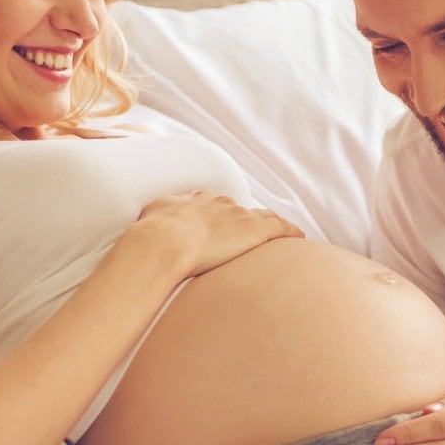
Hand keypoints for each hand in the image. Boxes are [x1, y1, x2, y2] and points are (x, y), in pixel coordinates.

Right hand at [117, 191, 303, 278]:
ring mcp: (238, 215)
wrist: (163, 242)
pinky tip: (299, 238)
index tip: (223, 226)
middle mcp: (219, 203)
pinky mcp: (254, 230)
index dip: (219, 217)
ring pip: (262, 217)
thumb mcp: (148, 220)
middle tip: (250, 234)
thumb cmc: (150, 237)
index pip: (213, 205)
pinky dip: (290, 232)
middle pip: (238, 210)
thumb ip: (153, 220)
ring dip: (271, 226)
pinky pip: (280, 228)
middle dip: (244, 220)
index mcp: (194, 201)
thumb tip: (145, 229)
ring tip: (281, 235)